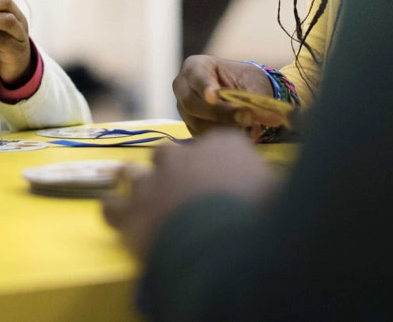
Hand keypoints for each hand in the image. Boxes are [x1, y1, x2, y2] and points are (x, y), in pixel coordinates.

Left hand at [102, 131, 276, 258]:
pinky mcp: (129, 209)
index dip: (217, 164)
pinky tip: (120, 220)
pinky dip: (116, 212)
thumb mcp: (280, 194)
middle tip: (183, 195)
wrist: (222, 246)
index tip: (221, 180)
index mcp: (222, 146)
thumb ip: (272, 183)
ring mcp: (151, 180)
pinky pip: (112, 206)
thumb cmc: (258, 218)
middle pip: (170, 155)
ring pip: (134, 173)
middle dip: (173, 171)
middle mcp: (181, 156)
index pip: (217, 146)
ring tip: (146, 201)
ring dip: (139, 185)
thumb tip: (277, 182)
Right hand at [173, 55, 283, 136]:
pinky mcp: (192, 128)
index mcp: (195, 67)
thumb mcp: (251, 81)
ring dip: (225, 129)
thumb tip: (256, 116)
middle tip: (247, 118)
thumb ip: (252, 97)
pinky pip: (205, 137)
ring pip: (198, 124)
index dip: (204, 87)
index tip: (213, 97)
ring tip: (251, 128)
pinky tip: (243, 134)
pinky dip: (224, 139)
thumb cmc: (244, 80)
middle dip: (221, 113)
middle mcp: (183, 88)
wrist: (242, 92)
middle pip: (193, 104)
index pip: (196, 77)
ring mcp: (184, 110)